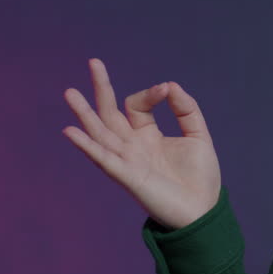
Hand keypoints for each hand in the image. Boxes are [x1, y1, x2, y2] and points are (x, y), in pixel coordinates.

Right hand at [62, 58, 222, 229]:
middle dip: (102, 88)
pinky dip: (87, 146)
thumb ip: (187, 110)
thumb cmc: (200, 178)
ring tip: (69, 92)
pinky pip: (103, 159)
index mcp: (147, 136)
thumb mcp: (198, 136)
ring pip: (100, 133)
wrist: (203, 211)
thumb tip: (170, 85)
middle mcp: (132, 146)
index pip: (136, 105)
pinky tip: (71, 131)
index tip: (166, 91)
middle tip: (94, 62)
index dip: (150, 93)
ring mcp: (127, 161)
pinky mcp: (128, 177)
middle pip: (109, 113)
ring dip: (84, 114)